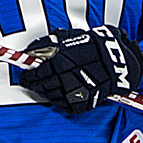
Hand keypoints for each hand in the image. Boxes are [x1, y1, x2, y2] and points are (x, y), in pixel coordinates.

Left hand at [19, 26, 142, 114]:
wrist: (117, 60)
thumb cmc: (93, 46)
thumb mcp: (69, 37)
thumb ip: (49, 44)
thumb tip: (32, 50)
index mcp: (59, 62)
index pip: (34, 74)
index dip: (27, 76)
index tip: (25, 76)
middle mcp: (64, 78)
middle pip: (40, 86)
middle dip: (34, 85)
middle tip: (32, 83)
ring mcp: (74, 92)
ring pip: (51, 96)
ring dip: (47, 92)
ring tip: (50, 86)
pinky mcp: (83, 102)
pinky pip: (65, 105)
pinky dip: (61, 101)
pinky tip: (62, 93)